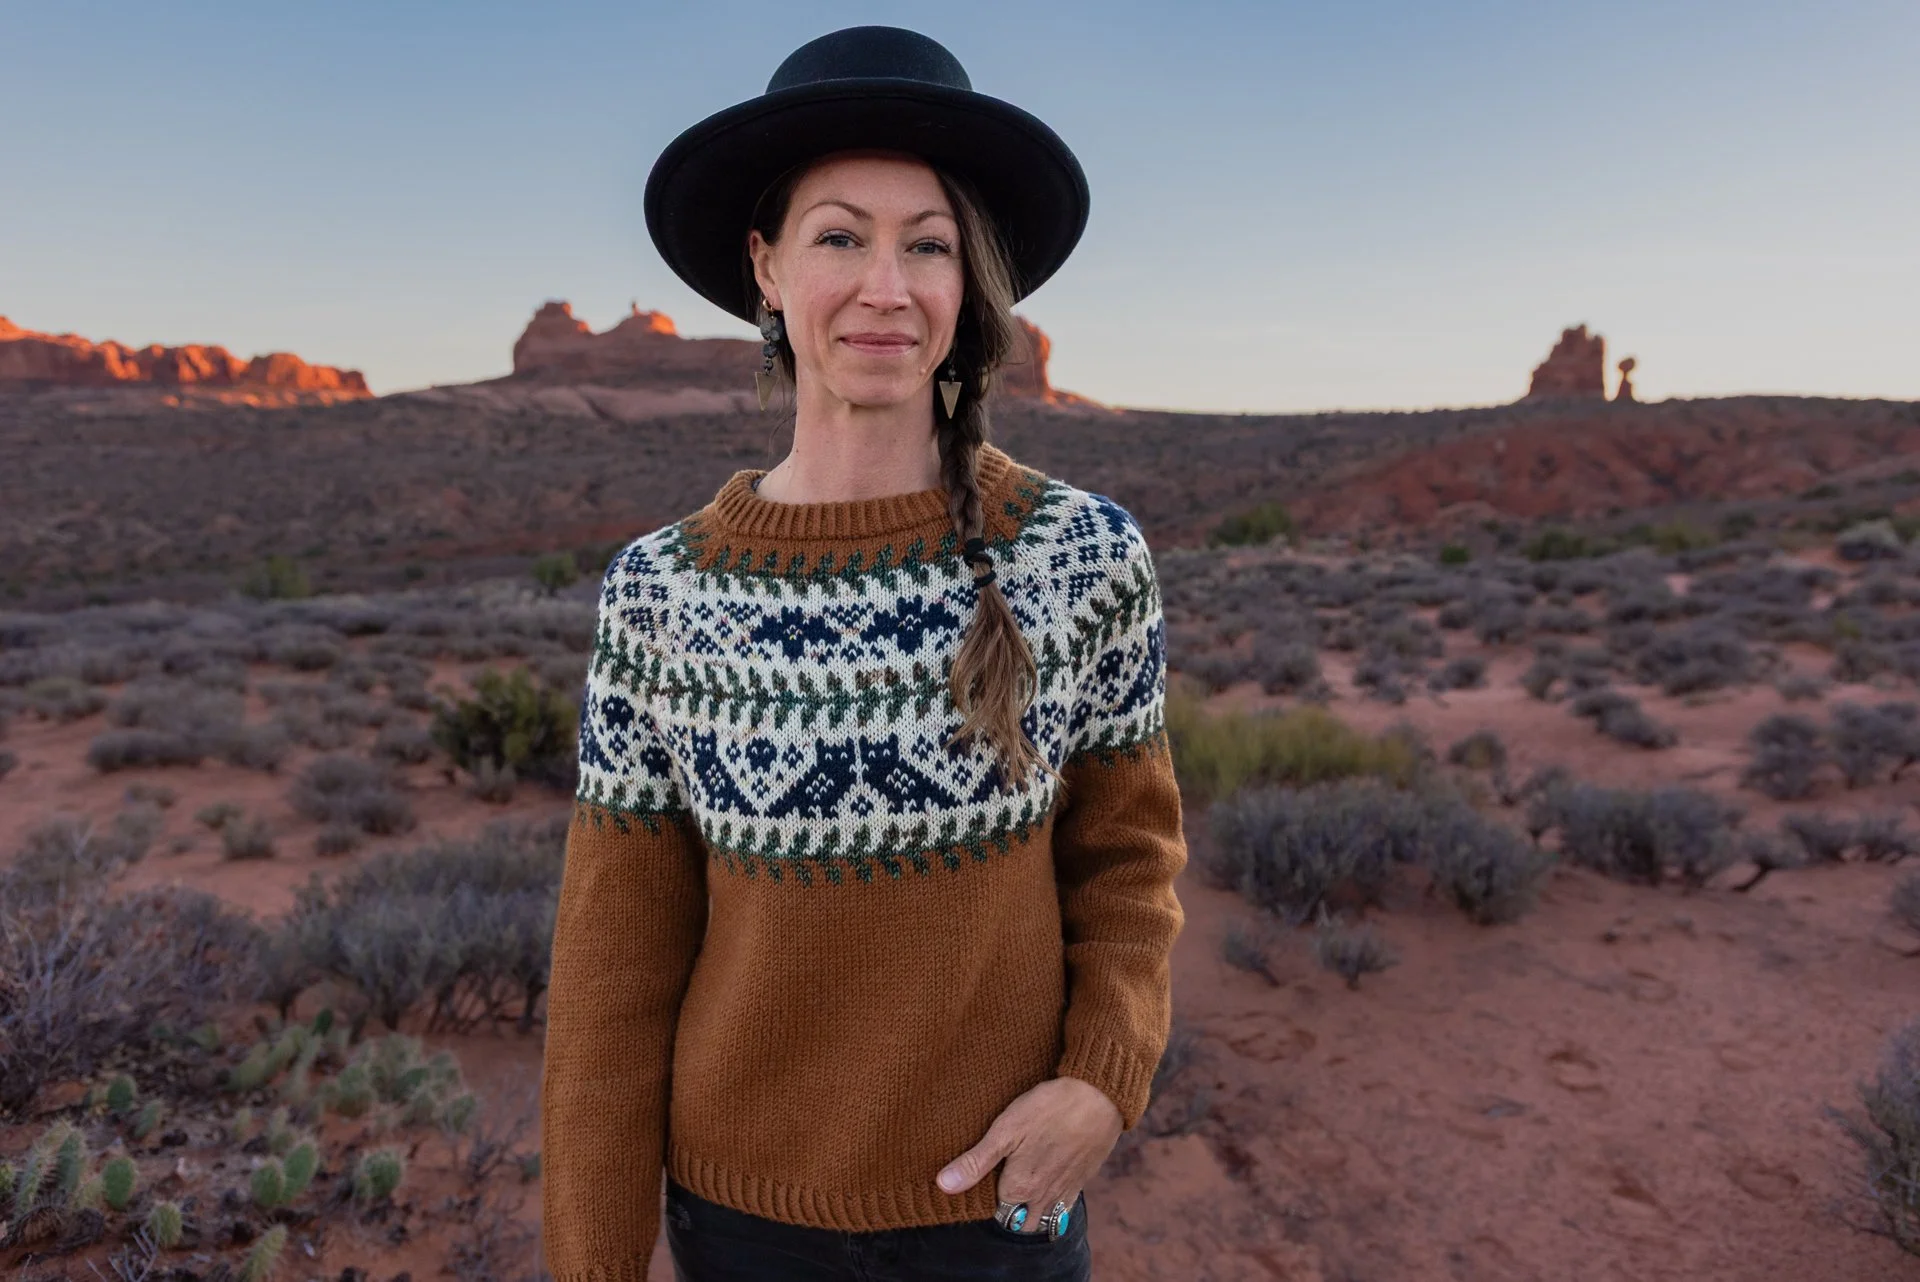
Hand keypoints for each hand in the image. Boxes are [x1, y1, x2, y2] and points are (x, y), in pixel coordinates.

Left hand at [934, 1076, 1121, 1231]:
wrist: (1099, 1097)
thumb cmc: (1048, 1109)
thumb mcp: (1005, 1130)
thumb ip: (975, 1162)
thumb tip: (943, 1185)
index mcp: (1019, 1188)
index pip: (995, 1210)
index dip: (987, 1194)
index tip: (986, 1173)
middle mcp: (1042, 1199)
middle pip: (1018, 1223)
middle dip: (1009, 1212)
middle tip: (1002, 1182)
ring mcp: (1065, 1193)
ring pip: (1042, 1219)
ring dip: (1030, 1210)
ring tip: (1023, 1183)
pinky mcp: (1082, 1182)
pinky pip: (1064, 1208)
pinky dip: (1053, 1204)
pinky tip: (1048, 1179)